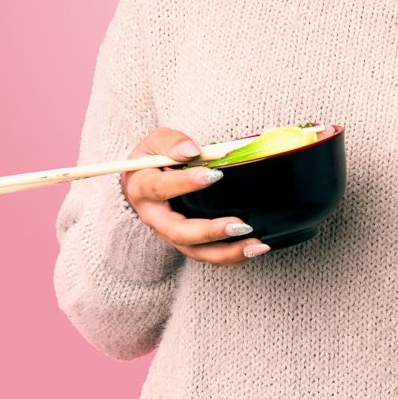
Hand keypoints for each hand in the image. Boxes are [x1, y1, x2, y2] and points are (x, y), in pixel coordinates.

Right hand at [120, 127, 271, 264]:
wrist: (144, 180)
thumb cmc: (154, 158)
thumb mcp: (156, 141)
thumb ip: (171, 142)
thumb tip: (191, 150)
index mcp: (143, 189)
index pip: (160, 188)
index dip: (185, 183)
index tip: (214, 175)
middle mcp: (154, 218)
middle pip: (179, 232)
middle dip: (210, 232)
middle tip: (240, 224)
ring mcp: (170, 234)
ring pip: (195, 251)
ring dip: (226, 252)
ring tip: (255, 245)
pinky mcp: (186, 242)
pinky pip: (207, 255)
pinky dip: (230, 256)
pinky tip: (252, 250)